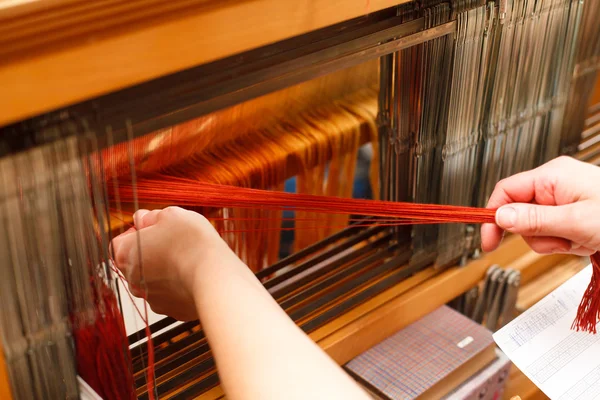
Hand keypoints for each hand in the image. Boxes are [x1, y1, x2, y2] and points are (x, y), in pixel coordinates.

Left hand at [111, 206, 238, 319]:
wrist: (214, 277)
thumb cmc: (192, 243)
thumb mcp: (171, 215)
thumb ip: (151, 216)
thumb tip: (143, 219)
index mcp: (126, 254)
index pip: (120, 241)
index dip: (137, 232)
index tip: (153, 227)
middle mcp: (133, 281)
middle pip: (138, 262)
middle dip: (153, 251)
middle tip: (175, 241)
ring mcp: (152, 299)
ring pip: (155, 280)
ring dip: (167, 270)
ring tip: (189, 258)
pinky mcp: (172, 311)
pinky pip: (173, 295)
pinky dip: (181, 285)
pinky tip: (195, 275)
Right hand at [481, 156, 599, 255]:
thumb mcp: (577, 221)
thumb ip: (536, 220)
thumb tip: (500, 216)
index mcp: (553, 176)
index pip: (506, 191)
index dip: (494, 217)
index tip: (488, 240)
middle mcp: (555, 184)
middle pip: (520, 214)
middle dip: (537, 235)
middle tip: (561, 241)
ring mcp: (563, 198)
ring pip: (535, 227)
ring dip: (554, 241)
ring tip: (578, 240)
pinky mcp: (571, 212)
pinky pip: (552, 231)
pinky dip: (565, 241)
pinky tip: (584, 240)